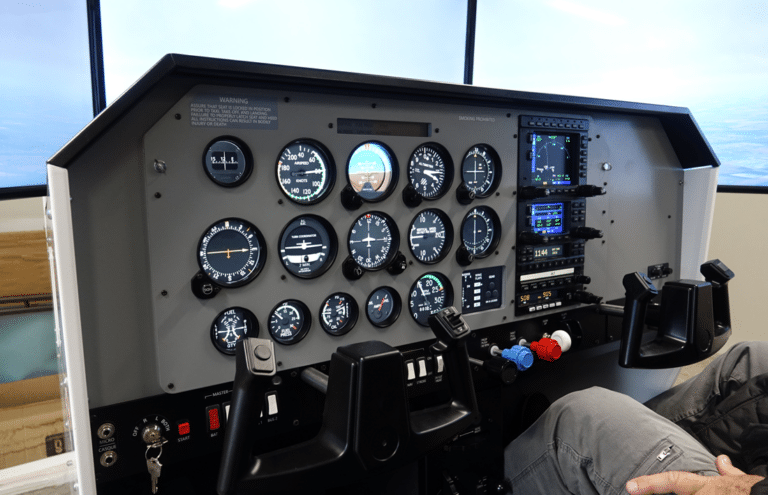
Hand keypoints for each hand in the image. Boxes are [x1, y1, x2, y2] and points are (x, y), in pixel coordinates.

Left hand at [626, 455, 764, 493]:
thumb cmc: (755, 490)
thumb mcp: (741, 479)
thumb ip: (728, 472)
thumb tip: (720, 460)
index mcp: (706, 486)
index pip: (673, 481)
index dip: (650, 483)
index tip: (629, 487)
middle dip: (653, 491)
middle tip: (638, 492)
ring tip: (645, 492)